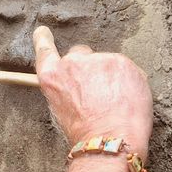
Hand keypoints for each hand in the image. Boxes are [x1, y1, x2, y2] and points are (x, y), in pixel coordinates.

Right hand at [31, 26, 153, 159]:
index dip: (43, 39)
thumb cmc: (84, 134)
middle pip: (81, 54)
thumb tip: (78, 86)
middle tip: (98, 92)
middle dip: (89, 68)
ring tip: (115, 103)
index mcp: (52, 76)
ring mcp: (99, 59)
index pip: (45, 50)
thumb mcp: (61, 111)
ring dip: (111, 76)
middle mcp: (73, 62)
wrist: (110, 139)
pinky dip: (129, 81)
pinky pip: (127, 69)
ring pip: (107, 63)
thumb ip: (66, 89)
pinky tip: (127, 101)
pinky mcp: (122, 62)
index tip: (42, 31)